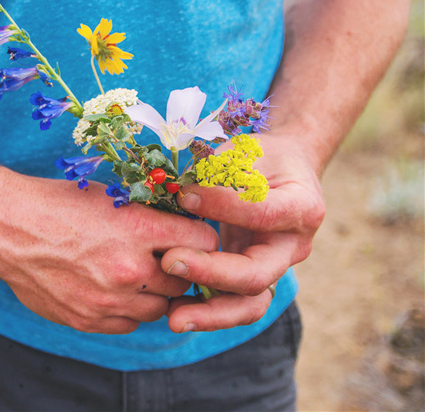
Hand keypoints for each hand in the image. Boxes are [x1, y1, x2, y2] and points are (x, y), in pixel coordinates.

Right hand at [0, 173, 219, 334]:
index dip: (200, 238)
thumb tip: (179, 228)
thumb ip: (147, 217)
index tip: (193, 237)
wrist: (8, 229)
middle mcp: (129, 269)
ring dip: (155, 294)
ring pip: (159, 309)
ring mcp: (109, 300)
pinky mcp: (89, 320)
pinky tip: (114, 291)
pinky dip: (128, 311)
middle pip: (184, 280)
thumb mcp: (109, 197)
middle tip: (165, 258)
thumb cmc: (57, 205)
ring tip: (137, 277)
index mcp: (138, 229)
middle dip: (178, 269)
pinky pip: (128, 324)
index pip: (202, 241)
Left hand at [159, 133, 324, 332]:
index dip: (224, 205)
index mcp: (301, 207)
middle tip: (169, 261)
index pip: (263, 214)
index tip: (184, 195)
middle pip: (257, 275)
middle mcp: (293, 247)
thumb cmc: (262, 158)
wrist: (284, 174)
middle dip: (211, 273)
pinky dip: (205, 311)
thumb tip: (181, 189)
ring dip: (211, 314)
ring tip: (173, 318)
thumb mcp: (246, 152)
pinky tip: (172, 311)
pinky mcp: (254, 281)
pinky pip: (234, 304)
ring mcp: (275, 269)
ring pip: (250, 305)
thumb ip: (220, 170)